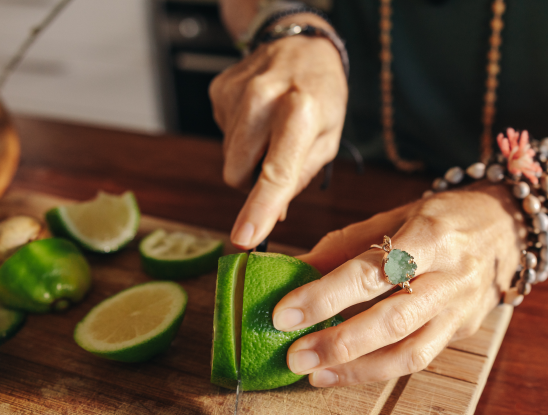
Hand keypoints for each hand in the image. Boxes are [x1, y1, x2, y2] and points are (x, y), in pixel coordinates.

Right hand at [209, 16, 347, 249]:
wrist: (300, 43)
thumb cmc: (321, 95)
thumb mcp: (328, 139)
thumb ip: (300, 178)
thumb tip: (270, 214)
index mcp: (300, 112)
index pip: (276, 172)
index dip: (259, 210)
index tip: (244, 238)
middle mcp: (263, 99)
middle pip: (238, 174)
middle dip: (255, 181)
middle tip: (278, 157)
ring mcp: (236, 93)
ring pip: (229, 159)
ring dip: (249, 156)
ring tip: (271, 129)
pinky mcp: (218, 90)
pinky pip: (222, 136)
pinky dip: (240, 135)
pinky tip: (257, 115)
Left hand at [273, 185, 522, 386]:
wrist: (511, 227)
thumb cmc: (444, 218)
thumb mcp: (397, 215)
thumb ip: (346, 246)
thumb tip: (294, 270)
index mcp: (431, 235)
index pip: (373, 271)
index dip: (326, 295)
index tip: (284, 313)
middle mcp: (451, 275)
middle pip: (393, 318)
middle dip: (339, 342)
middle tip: (293, 355)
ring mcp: (461, 308)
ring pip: (410, 351)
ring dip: (357, 369)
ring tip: (314, 373)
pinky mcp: (463, 331)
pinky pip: (418, 358)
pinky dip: (377, 370)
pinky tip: (342, 372)